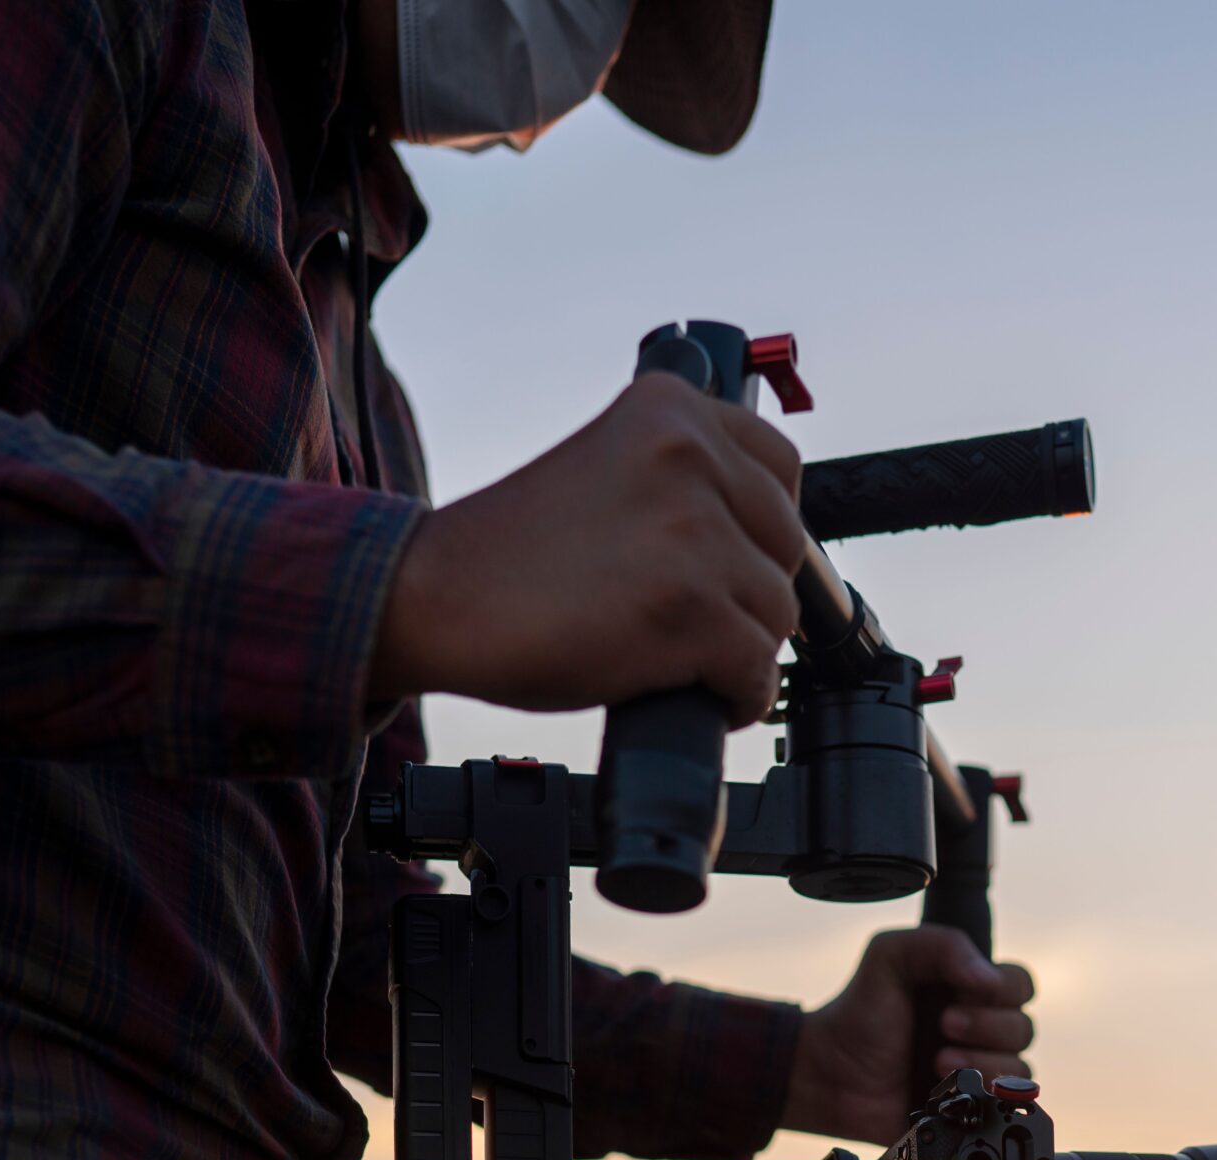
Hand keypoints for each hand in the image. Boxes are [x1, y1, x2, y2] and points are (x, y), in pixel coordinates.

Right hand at [370, 373, 803, 725]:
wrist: (430, 595)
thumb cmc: (512, 550)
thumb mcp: (608, 465)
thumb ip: (684, 476)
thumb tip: (764, 531)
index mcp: (671, 408)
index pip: (780, 466)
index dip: (763, 525)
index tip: (737, 556)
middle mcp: (688, 455)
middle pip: (786, 544)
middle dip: (750, 591)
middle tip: (697, 615)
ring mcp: (691, 532)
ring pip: (776, 610)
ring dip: (740, 646)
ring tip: (684, 654)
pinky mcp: (688, 609)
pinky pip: (756, 668)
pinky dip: (737, 696)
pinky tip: (700, 693)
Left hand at [782, 927, 1036, 1145]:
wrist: (829, 1072)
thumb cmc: (859, 1012)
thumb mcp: (890, 955)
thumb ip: (942, 945)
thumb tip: (989, 979)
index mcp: (969, 989)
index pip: (1019, 984)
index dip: (1002, 990)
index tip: (959, 994)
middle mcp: (981, 1029)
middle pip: (1023, 1028)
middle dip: (987, 1027)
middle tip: (944, 1025)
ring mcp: (977, 1071)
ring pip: (1019, 1068)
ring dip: (984, 1063)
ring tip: (939, 1061)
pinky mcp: (971, 1109)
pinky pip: (1006, 1106)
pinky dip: (983, 1094)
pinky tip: (946, 1088)